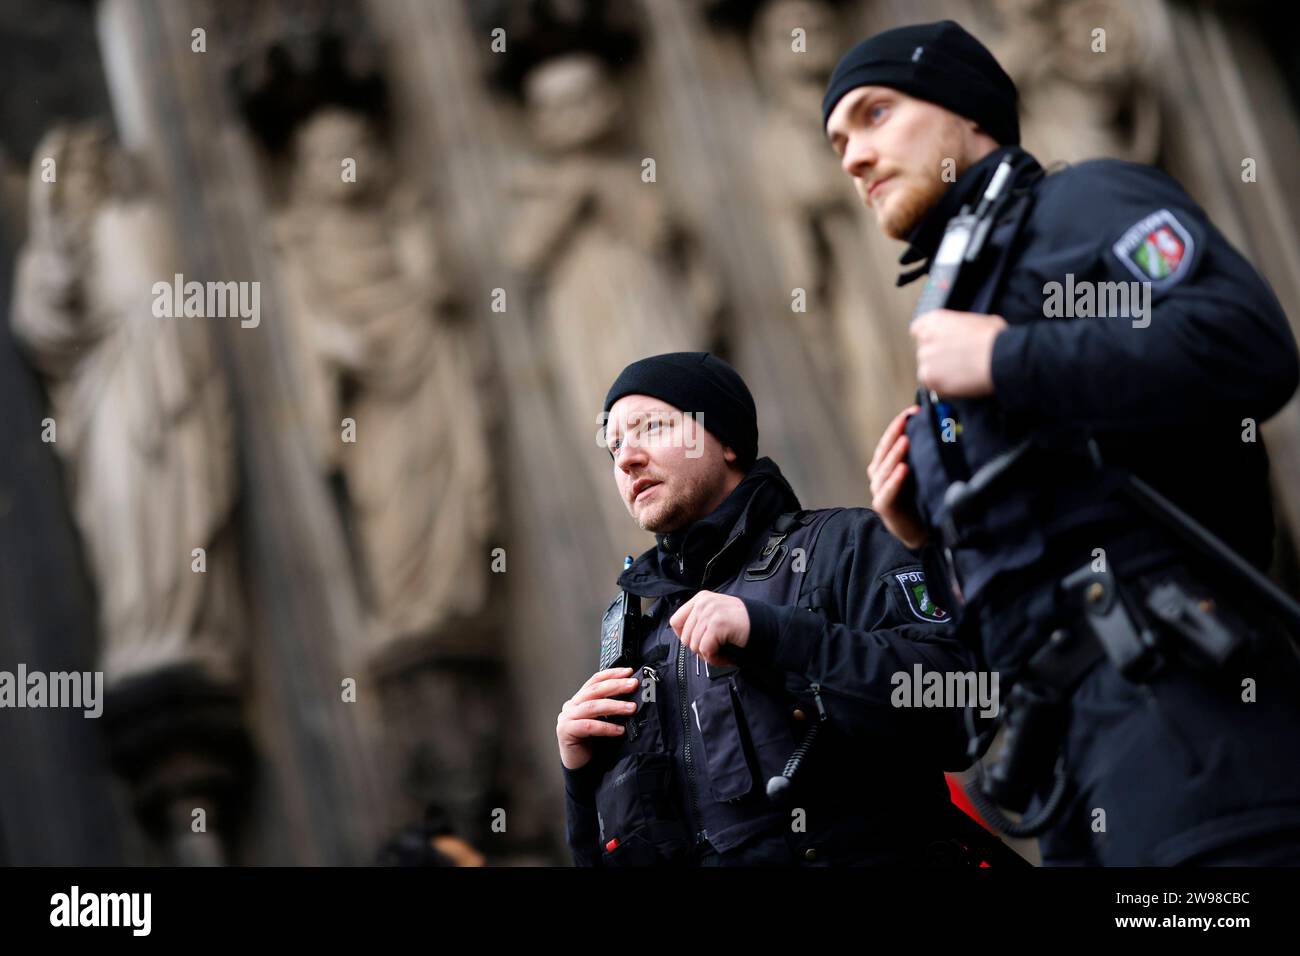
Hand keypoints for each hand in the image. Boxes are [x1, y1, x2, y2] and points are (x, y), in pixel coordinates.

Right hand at [556, 667, 639, 770]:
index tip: (629, 671)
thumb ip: (610, 708)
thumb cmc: (592, 742)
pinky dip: (606, 727)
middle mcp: (572, 705)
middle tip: (633, 684)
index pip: (595, 680)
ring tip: (631, 708)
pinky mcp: (566, 731)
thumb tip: (634, 697)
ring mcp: (567, 717)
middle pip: (595, 690)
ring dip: (615, 706)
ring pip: (593, 706)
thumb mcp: (602, 720)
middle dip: (616, 685)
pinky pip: (589, 726)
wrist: (579, 764)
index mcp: (580, 699)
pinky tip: (620, 730)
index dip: (612, 674)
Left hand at [669, 591, 748, 665]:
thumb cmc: (743, 624)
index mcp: (701, 598)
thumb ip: (700, 620)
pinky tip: (724, 655)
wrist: (766, 626)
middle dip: (699, 649)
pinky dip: (714, 658)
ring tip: (721, 652)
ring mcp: (710, 612)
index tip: (696, 642)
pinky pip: (705, 650)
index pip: (675, 621)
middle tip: (714, 650)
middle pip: (684, 637)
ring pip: (694, 645)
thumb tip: (683, 637)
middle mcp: (703, 603)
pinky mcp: (717, 624)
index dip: (684, 637)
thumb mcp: (717, 614)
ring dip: (708, 655)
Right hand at [867, 405, 928, 549]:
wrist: (923, 531)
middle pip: (883, 451)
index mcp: (886, 466)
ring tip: (905, 440)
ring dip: (894, 454)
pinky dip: (895, 480)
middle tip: (907, 419)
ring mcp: (879, 492)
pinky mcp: (884, 507)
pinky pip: (887, 492)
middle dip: (895, 434)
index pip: (889, 441)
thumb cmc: (923, 499)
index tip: (912, 411)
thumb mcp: (923, 473)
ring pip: (883, 470)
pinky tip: (904, 469)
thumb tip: (940, 426)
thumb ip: (923, 454)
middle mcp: (879, 477)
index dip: (898, 425)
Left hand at [911, 309, 1006, 398]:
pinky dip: (942, 387)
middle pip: (923, 351)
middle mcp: (926, 337)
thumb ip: (960, 328)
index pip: (918, 330)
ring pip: (926, 369)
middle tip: (955, 364)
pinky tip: (959, 383)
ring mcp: (925, 358)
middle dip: (936, 358)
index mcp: (936, 319)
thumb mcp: (978, 321)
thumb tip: (966, 335)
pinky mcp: (929, 377)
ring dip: (938, 373)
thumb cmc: (996, 338)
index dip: (930, 340)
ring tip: (960, 375)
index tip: (938, 347)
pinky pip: (931, 385)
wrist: (1000, 357)